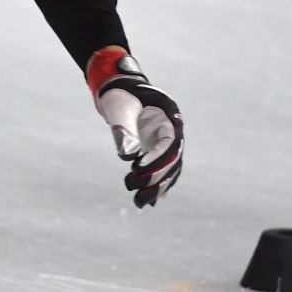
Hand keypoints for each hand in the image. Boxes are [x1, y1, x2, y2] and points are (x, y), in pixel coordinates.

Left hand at [85, 46, 182, 206]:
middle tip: (132, 187)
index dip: (157, 157)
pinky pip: (163, 171)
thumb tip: (128, 156)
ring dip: (156, 187)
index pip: (170, 142)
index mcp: (169, 115)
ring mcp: (167, 141)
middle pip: (173, 160)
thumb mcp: (118, 107)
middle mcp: (173, 130)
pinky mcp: (158, 150)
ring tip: (138, 203)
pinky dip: (157, 186)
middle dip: (155, 177)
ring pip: (169, 170)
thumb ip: (124, 129)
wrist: (120, 88)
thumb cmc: (119, 94)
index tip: (137, 167)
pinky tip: (148, 202)